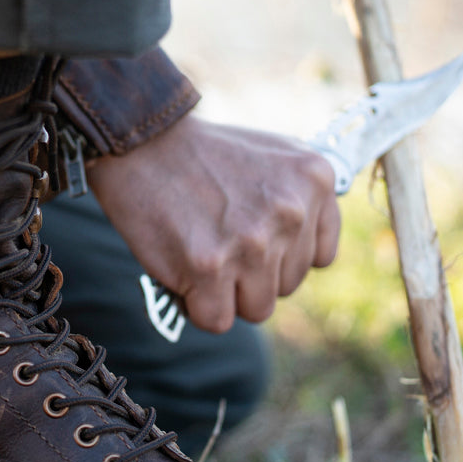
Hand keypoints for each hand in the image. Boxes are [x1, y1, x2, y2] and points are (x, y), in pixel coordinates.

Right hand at [85, 114, 340, 332]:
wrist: (142, 142)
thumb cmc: (202, 155)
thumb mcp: (273, 156)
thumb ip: (301, 198)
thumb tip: (308, 249)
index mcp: (314, 181)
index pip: (319, 257)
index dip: (282, 256)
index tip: (253, 240)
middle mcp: (292, 213)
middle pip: (287, 286)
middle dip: (251, 275)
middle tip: (217, 243)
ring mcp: (253, 243)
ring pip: (257, 308)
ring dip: (226, 294)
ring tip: (200, 256)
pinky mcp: (210, 268)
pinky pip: (217, 319)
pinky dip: (196, 306)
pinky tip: (183, 272)